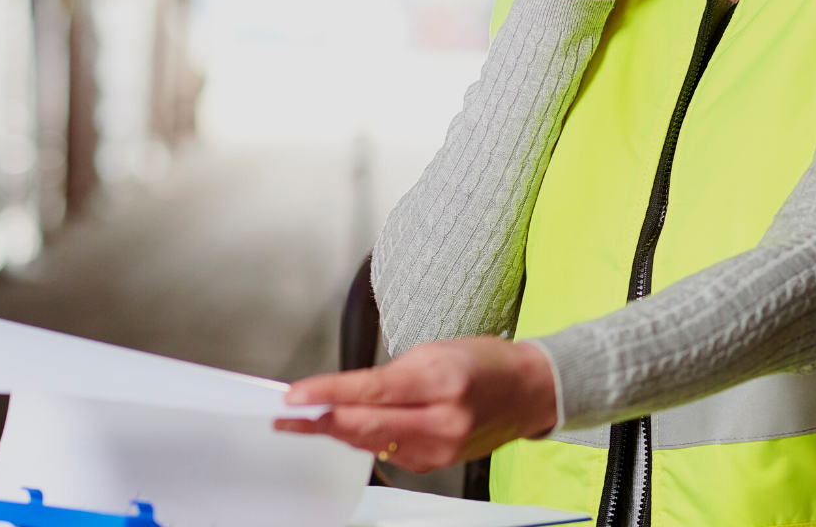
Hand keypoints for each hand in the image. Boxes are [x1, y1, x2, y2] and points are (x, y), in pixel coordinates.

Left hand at [275, 338, 557, 472]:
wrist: (528, 392)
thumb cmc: (486, 363)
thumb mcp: (436, 351)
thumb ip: (390, 375)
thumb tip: (347, 394)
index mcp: (443, 382)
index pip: (373, 391)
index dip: (328, 395)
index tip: (296, 396)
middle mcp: (443, 421)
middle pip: (367, 426)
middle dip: (323, 421)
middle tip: (287, 417)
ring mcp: (441, 448)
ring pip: (373, 443)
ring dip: (338, 431)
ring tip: (306, 421)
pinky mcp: (437, 463)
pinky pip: (389, 453)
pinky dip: (366, 440)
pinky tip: (348, 429)